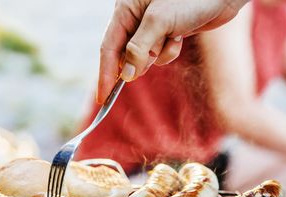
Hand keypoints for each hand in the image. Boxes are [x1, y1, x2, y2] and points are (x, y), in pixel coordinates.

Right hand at [96, 0, 248, 103]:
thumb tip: (126, 75)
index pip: (108, 48)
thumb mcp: (159, 21)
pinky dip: (170, 51)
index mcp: (125, 10)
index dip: (105, 74)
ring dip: (159, 54)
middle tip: (155, 53)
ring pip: (144, 58)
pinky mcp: (165, 35)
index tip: (104, 98)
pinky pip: (160, 55)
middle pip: (125, 55)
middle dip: (139, 61)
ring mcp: (150, 29)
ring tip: (174, 35)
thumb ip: (138, 48)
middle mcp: (134, 19)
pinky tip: (180, 37)